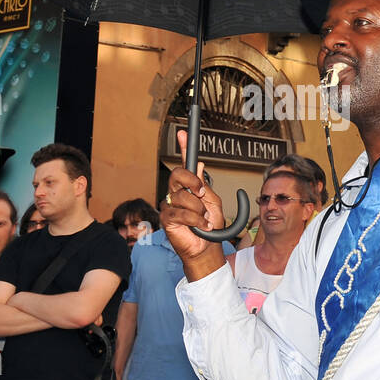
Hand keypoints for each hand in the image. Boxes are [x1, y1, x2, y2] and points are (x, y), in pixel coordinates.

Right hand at [161, 130, 226, 271]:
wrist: (207, 247)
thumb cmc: (211, 225)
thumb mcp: (213, 202)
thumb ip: (204, 185)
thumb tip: (198, 164)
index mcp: (190, 186)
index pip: (185, 163)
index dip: (183, 146)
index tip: (183, 132)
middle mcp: (178, 192)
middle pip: (178, 175)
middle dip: (192, 182)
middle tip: (202, 194)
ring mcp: (170, 204)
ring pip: (183, 197)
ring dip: (200, 210)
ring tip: (204, 221)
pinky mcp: (166, 218)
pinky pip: (181, 213)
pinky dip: (196, 220)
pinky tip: (201, 227)